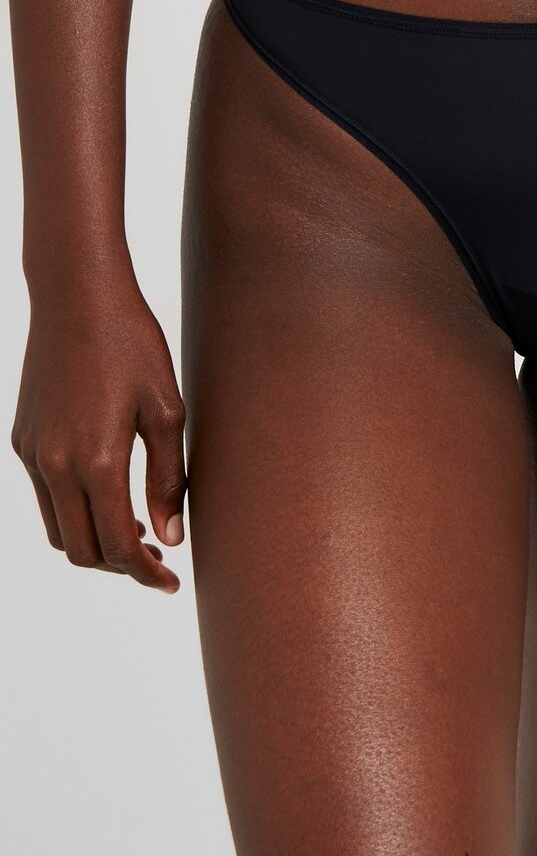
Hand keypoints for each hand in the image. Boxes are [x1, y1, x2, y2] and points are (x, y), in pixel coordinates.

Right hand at [10, 271, 186, 592]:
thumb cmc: (132, 344)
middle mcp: (56, 465)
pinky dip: (74, 511)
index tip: (171, 582)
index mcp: (98, 461)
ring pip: (59, 529)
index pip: (119, 546)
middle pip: (84, 551)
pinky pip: (45, 496)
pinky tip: (107, 493)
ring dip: (95, 543)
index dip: (146, 574)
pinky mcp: (22, 439)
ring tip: (137, 530)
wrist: (76, 295)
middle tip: (158, 559)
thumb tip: (172, 537)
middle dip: (121, 566)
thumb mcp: (167, 409)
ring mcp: (33, 454)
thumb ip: (169, 478)